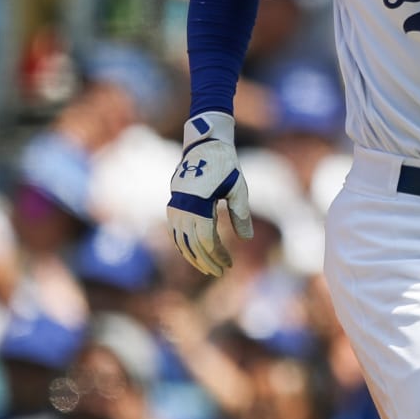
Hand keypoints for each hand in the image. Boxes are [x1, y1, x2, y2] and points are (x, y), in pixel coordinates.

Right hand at [166, 112, 252, 277]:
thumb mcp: (238, 189)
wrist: (204, 146)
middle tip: (220, 272)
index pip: (206, 240)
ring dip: (194, 257)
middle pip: (192, 245)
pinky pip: (175, 233)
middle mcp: (182, 208)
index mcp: (198, 204)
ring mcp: (174, 207)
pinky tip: (196, 253)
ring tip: (208, 267)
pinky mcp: (172, 206)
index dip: (217, 255)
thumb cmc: (225, 166)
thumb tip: (247, 239)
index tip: (229, 265)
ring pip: (180, 241)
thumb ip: (241, 214)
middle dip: (206, 261)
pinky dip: (185, 246)